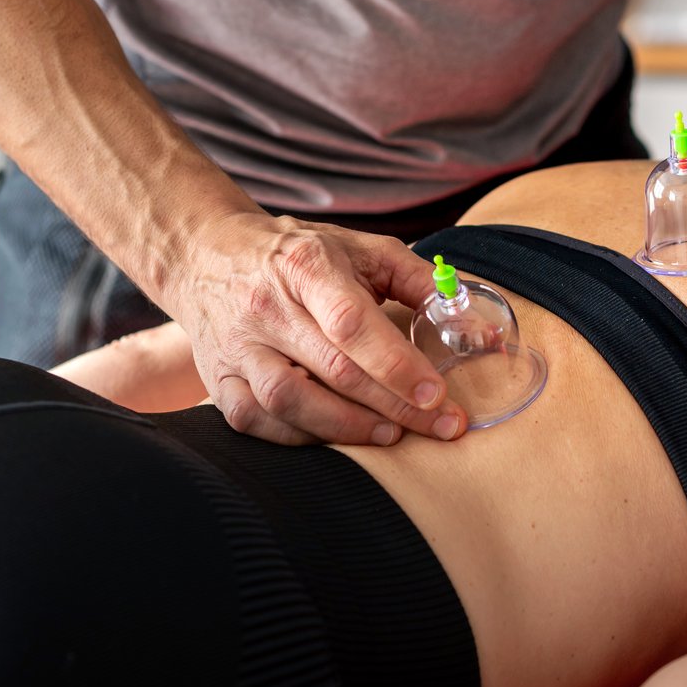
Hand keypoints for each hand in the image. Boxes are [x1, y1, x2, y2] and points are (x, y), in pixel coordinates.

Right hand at [163, 210, 466, 445]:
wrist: (210, 254)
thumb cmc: (300, 255)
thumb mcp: (361, 249)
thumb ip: (420, 282)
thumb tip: (476, 324)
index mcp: (306, 266)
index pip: (352, 322)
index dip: (395, 363)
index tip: (435, 393)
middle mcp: (267, 307)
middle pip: (333, 369)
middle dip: (395, 405)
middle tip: (441, 425)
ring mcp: (238, 346)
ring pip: (289, 400)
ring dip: (347, 427)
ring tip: (392, 434)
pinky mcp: (218, 377)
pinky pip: (255, 420)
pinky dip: (298, 437)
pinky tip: (337, 436)